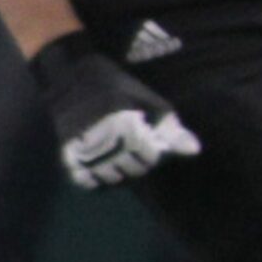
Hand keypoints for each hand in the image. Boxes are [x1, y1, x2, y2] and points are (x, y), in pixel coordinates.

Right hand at [30, 34, 202, 189]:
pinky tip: (101, 164)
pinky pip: (85, 182)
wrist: (73, 79)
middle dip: (139, 161)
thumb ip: (172, 129)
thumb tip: (195, 151)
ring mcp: (84, 150)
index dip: (155, 150)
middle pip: (133, 171)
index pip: (151, 159)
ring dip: (119, 171)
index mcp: (127, 127)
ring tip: (117, 151)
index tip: (148, 137)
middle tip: (132, 144)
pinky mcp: (67, 155)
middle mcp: (105, 142)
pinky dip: (95, 179)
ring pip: (112, 179)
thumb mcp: (150, 103)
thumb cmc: (119, 89)